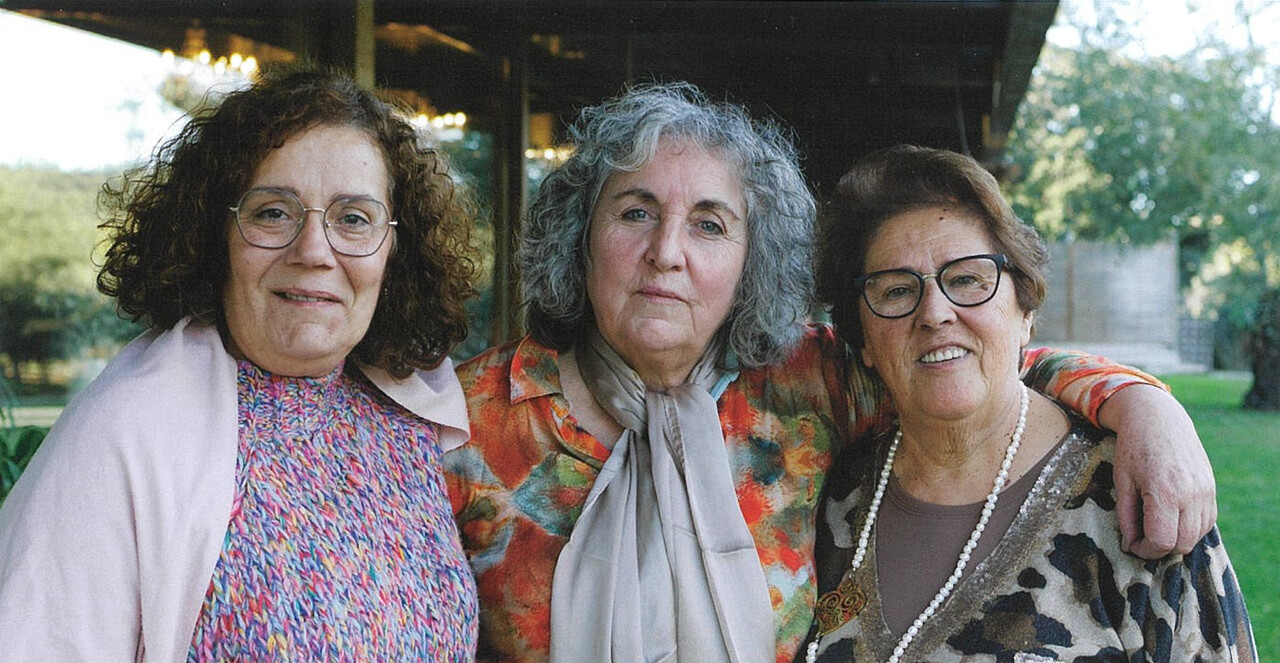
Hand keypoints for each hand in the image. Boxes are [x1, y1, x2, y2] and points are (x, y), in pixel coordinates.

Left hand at [1100, 384, 1216, 558]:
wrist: (1159, 418)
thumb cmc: (1134, 448)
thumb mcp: (1122, 482)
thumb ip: (1127, 517)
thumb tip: (1130, 545)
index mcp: (1165, 492)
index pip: (1162, 541)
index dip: (1145, 550)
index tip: (1132, 545)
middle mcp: (1191, 494)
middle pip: (1182, 544)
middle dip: (1160, 549)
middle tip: (1142, 539)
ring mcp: (1206, 492)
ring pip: (1197, 536)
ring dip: (1177, 540)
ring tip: (1155, 526)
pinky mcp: (1211, 489)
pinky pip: (1206, 522)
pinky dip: (1191, 528)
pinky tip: (1172, 517)